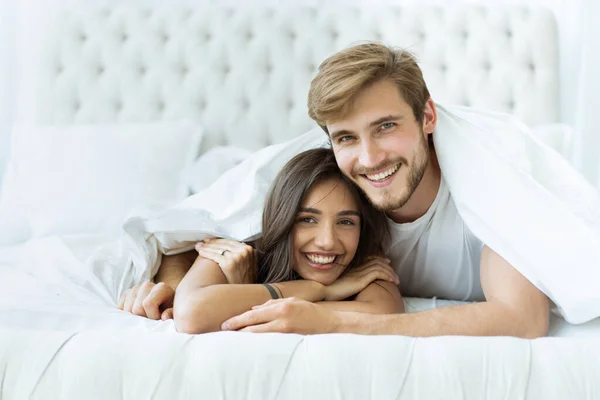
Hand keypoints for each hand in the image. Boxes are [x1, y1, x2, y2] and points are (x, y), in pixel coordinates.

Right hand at [118, 281, 174, 319]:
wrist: (165, 304)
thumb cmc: (170, 310)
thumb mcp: (175, 313)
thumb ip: (171, 314)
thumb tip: (163, 317)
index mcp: (161, 288)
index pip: (147, 304)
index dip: (152, 316)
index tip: (159, 319)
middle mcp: (147, 285)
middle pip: (136, 308)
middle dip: (143, 318)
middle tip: (151, 319)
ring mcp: (135, 288)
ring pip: (127, 309)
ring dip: (134, 317)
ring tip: (145, 316)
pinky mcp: (126, 294)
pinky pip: (120, 308)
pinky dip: (126, 315)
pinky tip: (136, 315)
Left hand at [195, 238, 256, 283]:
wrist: (244, 294)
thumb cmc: (244, 280)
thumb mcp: (248, 263)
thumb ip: (241, 253)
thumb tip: (228, 246)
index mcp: (249, 249)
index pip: (230, 241)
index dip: (218, 241)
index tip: (209, 241)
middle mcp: (244, 251)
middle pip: (223, 244)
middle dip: (211, 243)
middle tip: (201, 243)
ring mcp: (237, 257)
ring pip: (218, 249)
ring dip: (206, 247)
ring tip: (198, 247)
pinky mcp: (229, 263)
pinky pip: (215, 256)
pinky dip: (206, 253)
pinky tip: (200, 252)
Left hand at [221, 297, 338, 333]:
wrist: (329, 323)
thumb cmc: (309, 311)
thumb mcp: (291, 301)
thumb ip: (272, 304)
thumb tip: (254, 309)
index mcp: (280, 305)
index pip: (254, 313)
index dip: (238, 319)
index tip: (226, 324)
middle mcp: (281, 315)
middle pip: (253, 323)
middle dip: (237, 327)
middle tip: (224, 330)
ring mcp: (285, 327)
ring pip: (259, 333)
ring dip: (245, 336)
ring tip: (233, 338)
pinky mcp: (290, 337)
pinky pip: (269, 340)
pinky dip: (258, 341)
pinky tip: (250, 343)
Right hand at [325, 256, 398, 300]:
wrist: (322, 292)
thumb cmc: (328, 292)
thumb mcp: (340, 285)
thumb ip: (348, 283)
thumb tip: (353, 288)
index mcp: (351, 269)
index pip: (368, 259)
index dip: (379, 259)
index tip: (386, 262)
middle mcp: (356, 268)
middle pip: (375, 261)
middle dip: (387, 265)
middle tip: (394, 271)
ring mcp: (358, 273)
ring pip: (379, 266)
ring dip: (390, 272)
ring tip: (396, 279)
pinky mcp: (360, 279)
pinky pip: (378, 273)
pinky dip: (387, 275)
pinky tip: (392, 281)